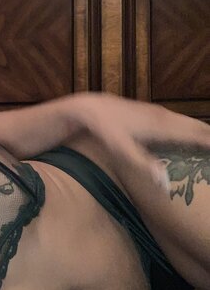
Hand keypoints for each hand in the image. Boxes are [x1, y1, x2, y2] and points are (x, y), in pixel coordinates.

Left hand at [61, 92, 209, 189]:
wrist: (92, 107)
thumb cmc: (106, 129)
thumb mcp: (121, 149)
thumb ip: (143, 165)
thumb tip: (165, 182)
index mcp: (163, 126)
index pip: (198, 136)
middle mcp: (167, 117)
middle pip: (199, 128)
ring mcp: (162, 113)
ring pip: (192, 124)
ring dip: (205, 135)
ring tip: (209, 149)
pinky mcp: (156, 114)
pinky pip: (183, 123)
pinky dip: (194, 131)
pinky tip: (195, 140)